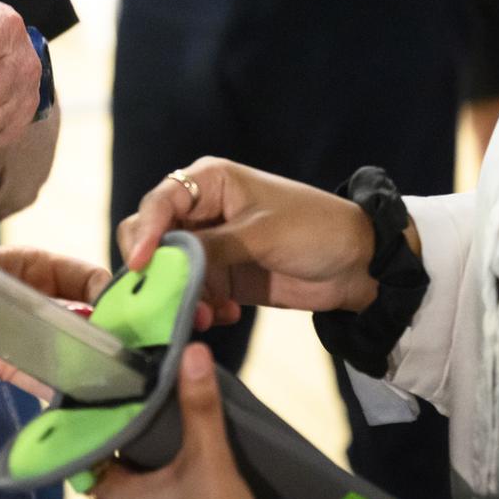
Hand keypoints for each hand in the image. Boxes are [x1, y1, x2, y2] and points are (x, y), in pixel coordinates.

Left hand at [0, 246, 112, 399]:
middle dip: (106, 333)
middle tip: (127, 354)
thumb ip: (2, 282)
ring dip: (87, 363)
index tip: (125, 313)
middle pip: (83, 315)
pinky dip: (59, 389)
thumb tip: (38, 295)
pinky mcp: (5, 364)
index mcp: (28, 264)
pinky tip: (78, 401)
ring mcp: (22, 333)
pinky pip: (41, 377)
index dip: (108, 293)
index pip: (84, 275)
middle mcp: (32, 298)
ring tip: (112, 381)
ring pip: (68, 348)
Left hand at [94, 343, 266, 498]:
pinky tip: (183, 445)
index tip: (109, 383)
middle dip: (130, 424)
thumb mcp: (209, 460)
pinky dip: (165, 468)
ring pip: (139, 475)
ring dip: (150, 447)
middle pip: (116, 458)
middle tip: (140, 384)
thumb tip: (191, 351)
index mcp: (116, 498)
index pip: (89, 447)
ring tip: (161, 404)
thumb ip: (199, 406)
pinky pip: (159, 491)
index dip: (98, 415)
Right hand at [117, 157, 379, 324]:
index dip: (143, 233)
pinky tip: (226, 316)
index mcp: (209, 182)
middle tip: (171, 296)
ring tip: (207, 316)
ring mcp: (209, 245)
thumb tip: (159, 263)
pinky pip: (192, 293)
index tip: (140, 265)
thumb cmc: (314, 230)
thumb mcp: (259, 234)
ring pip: (169, 272)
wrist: (358, 265)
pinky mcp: (221, 275)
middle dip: (157, 270)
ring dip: (181, 296)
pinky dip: (201, 307)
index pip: (158, 203)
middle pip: (152, 238)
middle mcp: (201, 211)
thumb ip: (207, 247)